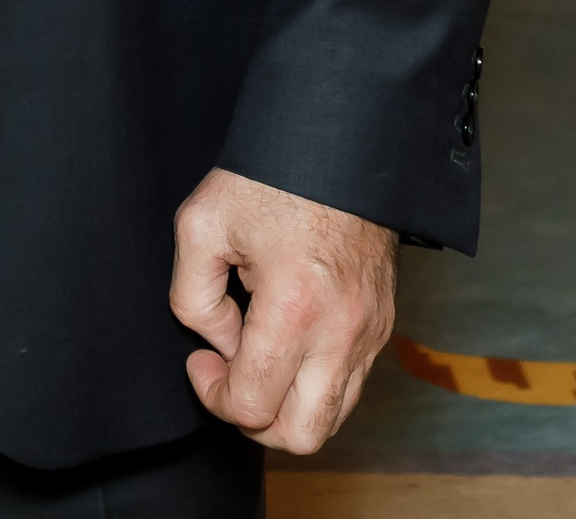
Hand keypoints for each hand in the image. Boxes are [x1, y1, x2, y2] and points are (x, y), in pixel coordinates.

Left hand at [170, 167, 396, 455]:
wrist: (341, 140)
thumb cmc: (270, 176)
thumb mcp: (201, 223)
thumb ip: (192, 297)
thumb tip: (220, 344)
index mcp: (294, 309)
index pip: (252, 405)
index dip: (213, 393)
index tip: (202, 358)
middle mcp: (341, 332)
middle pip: (301, 434)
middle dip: (255, 419)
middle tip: (231, 371)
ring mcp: (369, 331)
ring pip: (331, 417)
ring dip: (288, 403)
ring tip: (260, 352)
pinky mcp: (383, 323)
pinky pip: (350, 384)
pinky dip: (315, 380)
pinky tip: (289, 338)